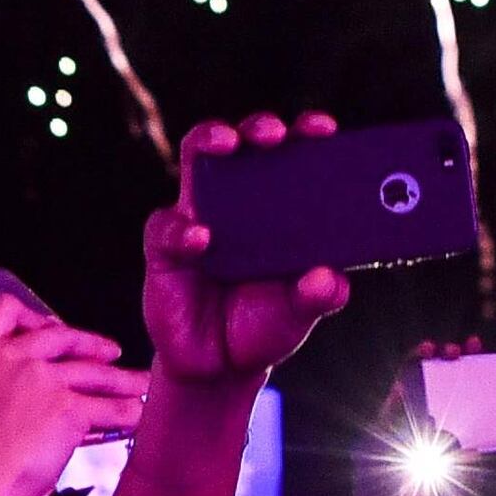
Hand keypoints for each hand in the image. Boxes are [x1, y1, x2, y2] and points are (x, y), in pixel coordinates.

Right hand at [140, 114, 353, 388]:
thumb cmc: (265, 325)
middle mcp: (237, 202)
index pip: (292, 156)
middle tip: (274, 134)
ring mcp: (198, 218)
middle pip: (242, 142)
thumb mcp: (300, 313)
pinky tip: (200, 238)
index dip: (306, 135)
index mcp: (278, 208)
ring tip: (227, 144)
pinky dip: (181, 230)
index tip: (325, 129)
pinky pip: (166, 227)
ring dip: (210, 141)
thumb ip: (319, 296)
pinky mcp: (164, 249)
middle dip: (258, 127)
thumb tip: (331, 278)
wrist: (220, 368)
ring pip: (196, 160)